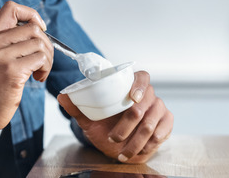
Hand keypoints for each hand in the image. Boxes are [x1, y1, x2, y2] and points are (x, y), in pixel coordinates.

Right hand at [0, 1, 53, 139]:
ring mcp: (1, 58)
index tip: (38, 30)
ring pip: (40, 44)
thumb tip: (35, 27)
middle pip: (32, 28)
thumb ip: (5, 40)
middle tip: (42, 60)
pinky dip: (45, 69)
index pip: (11, 7)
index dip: (31, 14)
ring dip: (47, 59)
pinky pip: (40, 60)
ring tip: (39, 71)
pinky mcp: (11, 72)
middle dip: (46, 44)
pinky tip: (37, 78)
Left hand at [58, 70, 172, 162]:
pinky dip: (150, 144)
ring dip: (136, 140)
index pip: (142, 77)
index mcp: (130, 86)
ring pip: (152, 121)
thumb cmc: (105, 127)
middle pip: (146, 102)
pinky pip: (163, 131)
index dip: (139, 85)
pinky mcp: (166, 123)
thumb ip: (77, 107)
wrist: (117, 145)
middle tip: (114, 137)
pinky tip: (139, 151)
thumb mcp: (89, 118)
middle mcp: (148, 95)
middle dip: (128, 124)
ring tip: (122, 152)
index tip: (132, 98)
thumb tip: (62, 96)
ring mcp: (159, 108)